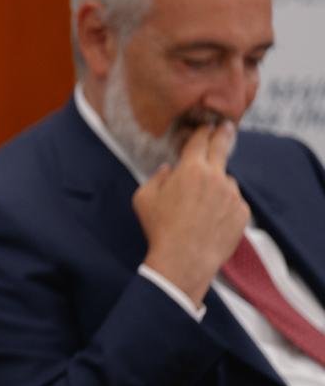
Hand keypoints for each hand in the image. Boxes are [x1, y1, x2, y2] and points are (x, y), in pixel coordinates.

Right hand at [133, 121, 249, 306]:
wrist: (185, 259)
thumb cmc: (160, 228)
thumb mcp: (143, 198)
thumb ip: (156, 177)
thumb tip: (169, 170)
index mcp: (191, 169)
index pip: (200, 140)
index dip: (202, 131)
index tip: (206, 126)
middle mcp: (216, 177)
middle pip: (222, 148)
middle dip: (222, 134)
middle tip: (225, 126)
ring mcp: (232, 195)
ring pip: (225, 181)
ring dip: (216, 186)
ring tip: (199, 209)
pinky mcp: (242, 213)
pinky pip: (233, 202)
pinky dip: (224, 206)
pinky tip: (209, 222)